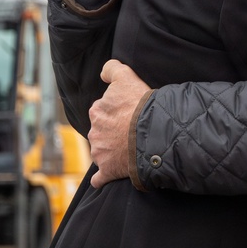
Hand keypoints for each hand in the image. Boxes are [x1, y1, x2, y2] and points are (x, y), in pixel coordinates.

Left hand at [88, 59, 152, 188]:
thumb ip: (112, 69)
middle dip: (113, 131)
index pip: (103, 110)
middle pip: (102, 131)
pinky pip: (100, 178)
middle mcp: (94, 131)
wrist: (152, 133)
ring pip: (102, 151)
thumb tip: (103, 72)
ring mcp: (100, 153)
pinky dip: (102, 178)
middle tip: (131, 130)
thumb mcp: (127, 77)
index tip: (129, 112)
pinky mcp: (107, 170)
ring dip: (112, 151)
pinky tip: (105, 178)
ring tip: (130, 149)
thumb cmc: (141, 105)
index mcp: (97, 111)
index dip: (117, 111)